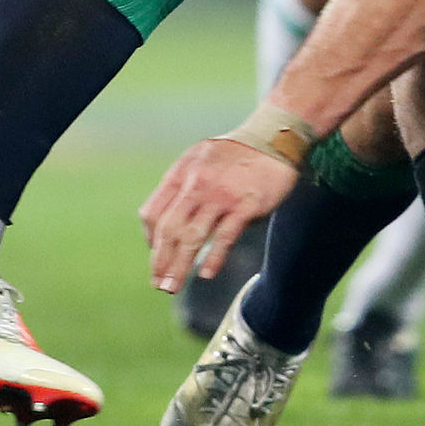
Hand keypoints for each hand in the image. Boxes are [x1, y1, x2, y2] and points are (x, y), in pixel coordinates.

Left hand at [140, 135, 301, 292]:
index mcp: (181, 173)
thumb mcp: (200, 161)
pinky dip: (214, 257)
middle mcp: (196, 183)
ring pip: (192, 236)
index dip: (150, 239)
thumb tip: (170, 226)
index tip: (156, 256)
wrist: (274, 139)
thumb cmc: (235, 156)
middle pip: (169, 228)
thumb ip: (183, 188)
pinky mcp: (246, 204)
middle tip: (159, 284)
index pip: (153, 212)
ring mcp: (221, 194)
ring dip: (179, 265)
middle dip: (160, 260)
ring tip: (172, 286)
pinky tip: (206, 273)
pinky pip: (225, 235)